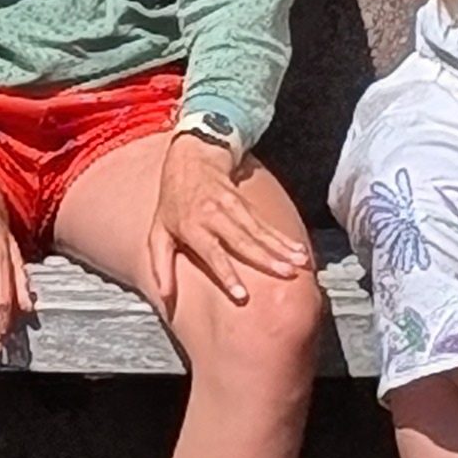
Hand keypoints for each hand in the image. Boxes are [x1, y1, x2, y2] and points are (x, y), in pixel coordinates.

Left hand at [141, 130, 312, 310]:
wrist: (191, 160)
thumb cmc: (172, 204)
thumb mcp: (158, 232)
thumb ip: (160, 265)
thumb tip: (164, 296)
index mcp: (191, 227)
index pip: (211, 253)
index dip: (226, 274)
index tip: (242, 295)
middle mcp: (214, 216)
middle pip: (243, 241)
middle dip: (266, 259)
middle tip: (286, 274)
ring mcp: (232, 207)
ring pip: (259, 231)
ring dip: (281, 248)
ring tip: (300, 263)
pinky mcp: (246, 203)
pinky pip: (266, 223)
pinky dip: (284, 237)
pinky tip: (299, 249)